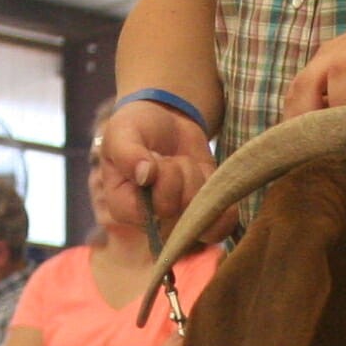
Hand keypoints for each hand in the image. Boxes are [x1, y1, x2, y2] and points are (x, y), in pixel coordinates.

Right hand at [95, 96, 215, 239]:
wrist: (168, 122)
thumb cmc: (138, 128)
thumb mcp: (123, 131)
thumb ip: (127, 153)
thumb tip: (144, 174)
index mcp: (123, 207)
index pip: (145, 213)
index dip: (159, 183)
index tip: (155, 158)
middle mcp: (150, 221)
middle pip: (175, 212)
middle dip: (178, 174)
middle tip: (168, 158)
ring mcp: (179, 221)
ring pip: (199, 212)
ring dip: (197, 178)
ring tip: (183, 163)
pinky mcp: (205, 216)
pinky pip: (222, 222)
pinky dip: (221, 194)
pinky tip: (207, 176)